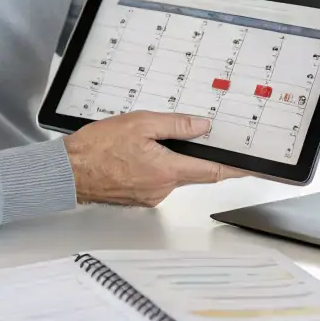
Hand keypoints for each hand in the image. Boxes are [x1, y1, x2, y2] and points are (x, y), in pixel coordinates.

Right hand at [63, 111, 250, 206]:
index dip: (235, 168)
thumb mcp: (140, 123)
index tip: (252, 167)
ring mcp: (150, 196)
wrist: (67, 171)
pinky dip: (155, 165)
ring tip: (145, 140)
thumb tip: (202, 126)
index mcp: (167, 171)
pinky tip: (137, 153)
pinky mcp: (138, 197)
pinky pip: (157, 179)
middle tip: (188, 135)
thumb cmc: (96, 148)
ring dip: (170, 158)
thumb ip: (176, 125)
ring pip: (173, 174)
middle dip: (194, 154)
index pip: (212, 170)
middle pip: (193, 171)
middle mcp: (162, 189)